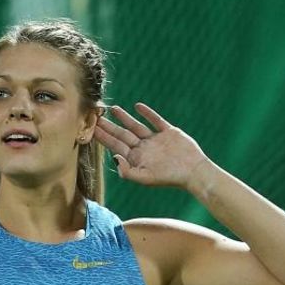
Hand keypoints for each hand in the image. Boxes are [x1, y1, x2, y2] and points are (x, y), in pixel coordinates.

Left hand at [94, 103, 209, 189]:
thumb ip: (127, 171)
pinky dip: (147, 113)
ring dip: (125, 117)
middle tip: (95, 115)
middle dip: (108, 126)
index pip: (115, 145)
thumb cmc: (169, 178)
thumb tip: (115, 157)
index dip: (103, 137)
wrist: (194, 172)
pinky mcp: (168, 132)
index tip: (90, 128)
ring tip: (113, 108)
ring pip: (136, 126)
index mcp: (136, 158)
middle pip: (122, 134)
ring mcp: (155, 139)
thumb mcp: (145, 178)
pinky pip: (155, 120)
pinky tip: (137, 106)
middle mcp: (143, 148)